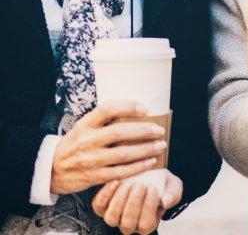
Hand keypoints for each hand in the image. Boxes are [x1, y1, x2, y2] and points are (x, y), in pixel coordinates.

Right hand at [51, 101, 167, 194]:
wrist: (50, 169)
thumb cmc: (74, 144)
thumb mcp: (83, 127)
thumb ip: (102, 120)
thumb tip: (133, 109)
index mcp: (85, 124)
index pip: (107, 109)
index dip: (127, 107)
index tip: (144, 108)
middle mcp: (87, 140)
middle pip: (119, 133)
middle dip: (143, 131)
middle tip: (160, 130)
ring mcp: (90, 160)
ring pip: (123, 154)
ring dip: (145, 150)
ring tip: (160, 146)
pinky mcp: (94, 177)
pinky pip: (120, 172)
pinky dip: (137, 167)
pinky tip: (150, 162)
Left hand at [92, 170, 182, 234]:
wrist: (146, 170)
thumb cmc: (160, 181)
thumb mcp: (173, 186)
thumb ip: (173, 194)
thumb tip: (166, 201)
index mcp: (147, 223)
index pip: (146, 223)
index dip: (149, 207)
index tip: (153, 188)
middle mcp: (128, 224)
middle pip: (128, 223)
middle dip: (134, 203)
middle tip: (141, 185)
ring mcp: (114, 216)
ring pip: (112, 218)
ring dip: (120, 200)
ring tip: (129, 183)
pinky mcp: (102, 206)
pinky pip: (99, 206)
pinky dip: (106, 194)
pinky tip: (115, 181)